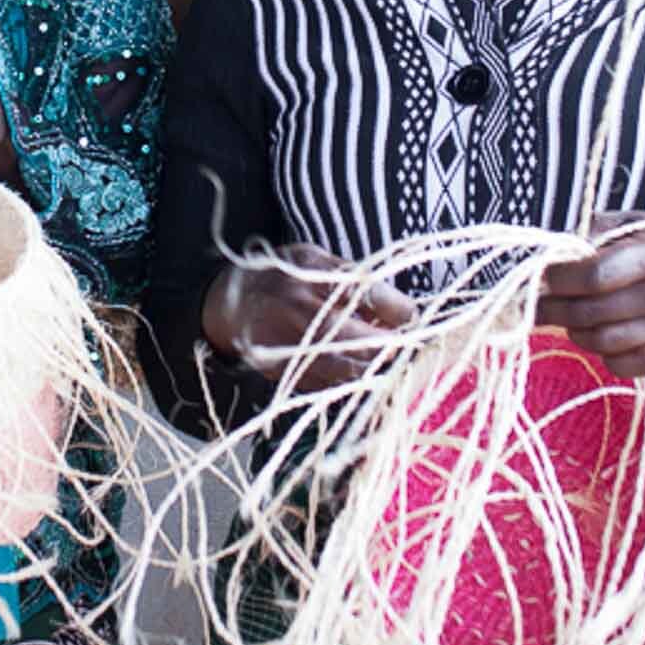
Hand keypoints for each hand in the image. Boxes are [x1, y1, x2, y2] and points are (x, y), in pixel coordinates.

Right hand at [201, 243, 416, 392]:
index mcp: (310, 270)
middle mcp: (295, 305)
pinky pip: (321, 384)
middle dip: (389, 347)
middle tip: (411, 352)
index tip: (415, 319)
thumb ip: (352, 281)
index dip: (397, 310)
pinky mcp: (277, 369)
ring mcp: (283, 340)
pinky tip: (362, 379)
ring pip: (340, 366)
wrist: (229, 302)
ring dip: (373, 371)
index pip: (365, 292)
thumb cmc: (284, 277)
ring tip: (393, 369)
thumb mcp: (315, 260)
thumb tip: (402, 314)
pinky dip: (346, 384)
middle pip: (354, 336)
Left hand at [535, 211, 644, 376]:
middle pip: (592, 313)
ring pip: (604, 342)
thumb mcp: (622, 224)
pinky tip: (595, 338)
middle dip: (554, 309)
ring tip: (565, 317)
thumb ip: (587, 237)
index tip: (542, 276)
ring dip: (575, 332)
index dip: (560, 279)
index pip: (594, 276)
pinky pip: (628, 367)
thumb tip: (547, 258)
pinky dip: (605, 358)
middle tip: (537, 303)